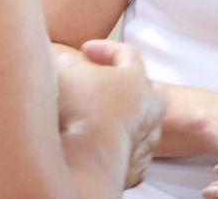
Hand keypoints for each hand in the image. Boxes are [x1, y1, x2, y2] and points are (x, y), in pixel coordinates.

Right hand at [56, 39, 166, 188]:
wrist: (88, 160)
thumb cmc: (81, 109)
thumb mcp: (67, 70)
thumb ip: (69, 60)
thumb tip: (68, 62)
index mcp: (136, 79)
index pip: (127, 53)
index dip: (105, 49)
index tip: (85, 51)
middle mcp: (149, 109)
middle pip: (151, 91)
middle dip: (131, 86)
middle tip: (110, 86)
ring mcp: (146, 141)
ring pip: (143, 125)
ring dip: (127, 119)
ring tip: (103, 119)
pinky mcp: (136, 168)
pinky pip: (132, 154)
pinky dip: (119, 148)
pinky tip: (101, 147)